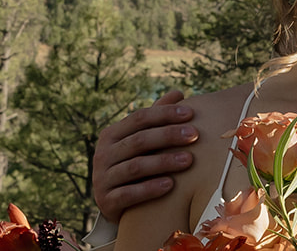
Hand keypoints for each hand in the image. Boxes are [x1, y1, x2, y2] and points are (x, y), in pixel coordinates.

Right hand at [92, 89, 199, 218]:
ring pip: (136, 167)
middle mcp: (103, 154)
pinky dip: (150, 189)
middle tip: (194, 135)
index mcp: (110, 134)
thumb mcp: (140, 140)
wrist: (114, 204)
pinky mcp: (106, 202)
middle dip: (169, 136)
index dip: (165, 114)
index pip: (139, 118)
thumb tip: (178, 93)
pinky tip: (170, 185)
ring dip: (164, 162)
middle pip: (139, 140)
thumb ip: (156, 118)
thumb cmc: (133, 163)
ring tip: (188, 160)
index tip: (190, 113)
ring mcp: (102, 178)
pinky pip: (129, 194)